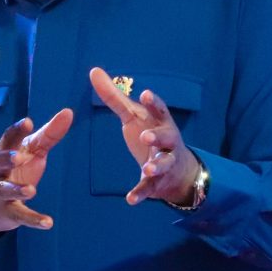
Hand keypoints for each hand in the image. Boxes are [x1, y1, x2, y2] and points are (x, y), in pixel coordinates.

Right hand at [0, 109, 73, 235]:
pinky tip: (48, 223)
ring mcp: (1, 192)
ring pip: (6, 190)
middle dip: (7, 159)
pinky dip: (33, 220)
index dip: (17, 131)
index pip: (8, 138)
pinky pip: (20, 215)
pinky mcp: (9, 211)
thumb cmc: (15, 170)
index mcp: (4, 152)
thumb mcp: (31, 151)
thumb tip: (69, 112)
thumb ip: (49, 134)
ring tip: (31, 190)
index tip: (27, 122)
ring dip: (17, 190)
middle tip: (19, 157)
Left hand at [88, 67, 197, 205]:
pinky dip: (141, 194)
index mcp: (160, 122)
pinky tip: (130, 199)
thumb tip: (93, 70)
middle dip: (158, 137)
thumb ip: (113, 96)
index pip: (159, 110)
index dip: (154, 103)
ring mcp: (165, 162)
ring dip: (156, 166)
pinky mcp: (158, 183)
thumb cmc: (150, 133)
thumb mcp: (133, 115)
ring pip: (164, 164)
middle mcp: (167, 142)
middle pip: (167, 138)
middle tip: (146, 137)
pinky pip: (150, 188)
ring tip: (147, 168)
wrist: (177, 170)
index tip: (146, 94)